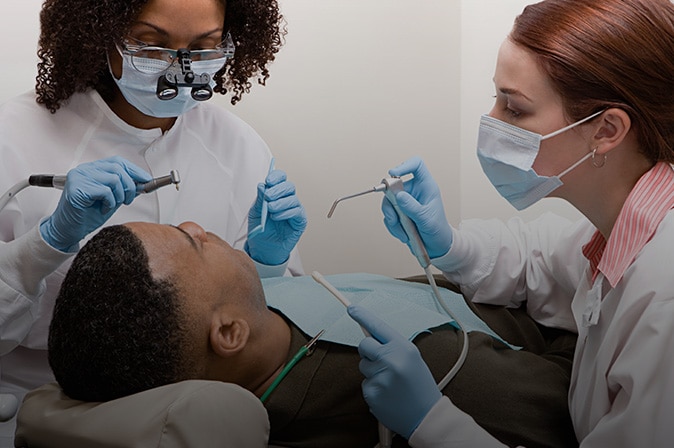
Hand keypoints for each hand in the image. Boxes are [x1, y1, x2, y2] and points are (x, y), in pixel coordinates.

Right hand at [40, 156, 151, 250]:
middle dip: (130, 186)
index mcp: (92, 169)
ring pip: (114, 179)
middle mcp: (84, 170)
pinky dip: (109, 202)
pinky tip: (102, 209)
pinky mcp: (77, 188)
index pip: (117, 162)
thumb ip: (123, 189)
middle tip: (128, 200)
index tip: (146, 180)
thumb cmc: (87, 215)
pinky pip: (105, 191)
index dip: (135, 170)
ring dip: (118, 196)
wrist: (68, 230)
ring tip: (111, 206)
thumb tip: (142, 183)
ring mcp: (79, 177)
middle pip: (118, 168)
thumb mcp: (112, 199)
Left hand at [245, 169, 306, 265]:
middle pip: (289, 186)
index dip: (276, 177)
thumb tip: (263, 186)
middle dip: (278, 190)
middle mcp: (287, 200)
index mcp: (276, 194)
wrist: (263, 247)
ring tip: (270, 209)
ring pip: (293, 198)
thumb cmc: (261, 230)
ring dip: (280, 203)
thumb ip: (260, 199)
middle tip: (268, 196)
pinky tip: (276, 217)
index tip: (269, 181)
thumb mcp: (255, 212)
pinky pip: (296, 212)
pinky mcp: (299, 221)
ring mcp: (294, 210)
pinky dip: (286, 213)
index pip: (281, 179)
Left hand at [347, 303, 441, 439]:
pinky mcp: (371, 392)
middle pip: (364, 345)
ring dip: (372, 371)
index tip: (351, 309)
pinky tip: (387, 395)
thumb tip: (371, 337)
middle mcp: (391, 360)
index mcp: (403, 348)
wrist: (427, 416)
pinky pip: (364, 383)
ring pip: (362, 365)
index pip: (379, 327)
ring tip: (390, 382)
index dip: (363, 316)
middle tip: (383, 362)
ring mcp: (380, 377)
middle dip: (369, 352)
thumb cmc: (420, 386)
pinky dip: (373, 388)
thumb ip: (393, 347)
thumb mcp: (412, 358)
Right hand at [383, 156, 452, 257]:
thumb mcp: (426, 219)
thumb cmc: (438, 230)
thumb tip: (398, 195)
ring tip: (403, 231)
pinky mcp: (399, 213)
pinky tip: (403, 234)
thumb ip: (412, 207)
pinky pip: (388, 216)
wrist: (436, 246)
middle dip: (391, 202)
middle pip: (394, 186)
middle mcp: (414, 192)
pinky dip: (393, 226)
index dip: (404, 165)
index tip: (393, 173)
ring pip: (388, 203)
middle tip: (394, 216)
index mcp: (426, 186)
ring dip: (392, 219)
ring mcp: (405, 202)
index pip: (416, 165)